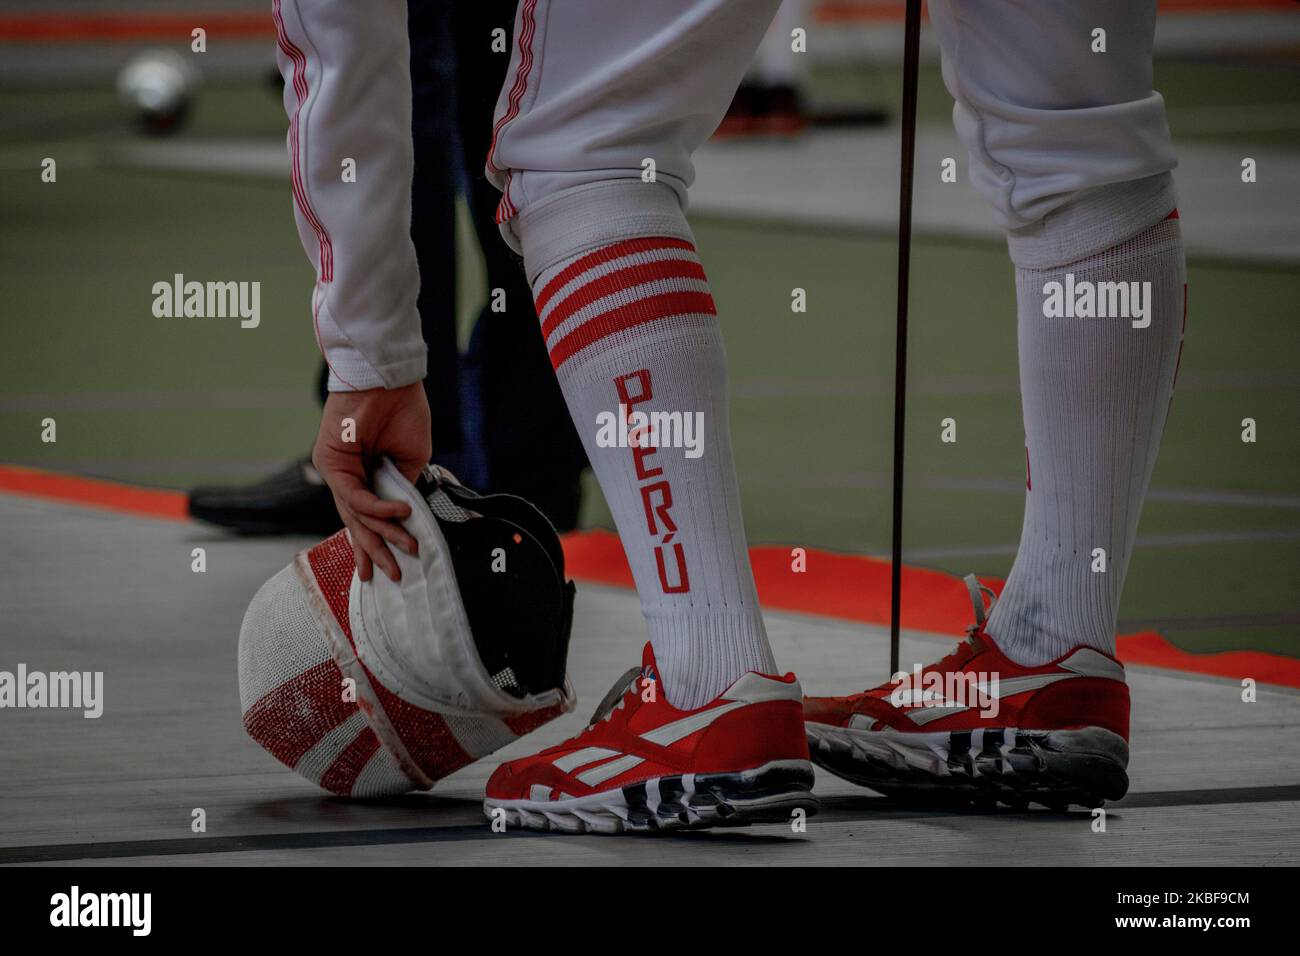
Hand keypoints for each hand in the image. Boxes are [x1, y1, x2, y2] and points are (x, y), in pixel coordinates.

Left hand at [312, 382, 431, 582]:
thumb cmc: (402, 411)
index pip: (365, 517)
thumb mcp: (411, 460)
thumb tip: (406, 518)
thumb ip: (404, 489)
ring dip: (383, 534)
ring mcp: (335, 471)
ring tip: (407, 548)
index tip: (391, 566)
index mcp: (363, 475)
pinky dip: (379, 507)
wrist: (390, 381)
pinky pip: (355, 496)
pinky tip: (401, 511)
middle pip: (357, 523)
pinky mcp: (330, 463)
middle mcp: (345, 476)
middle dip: (377, 551)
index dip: (378, 543)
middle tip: (394, 574)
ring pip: (355, 515)